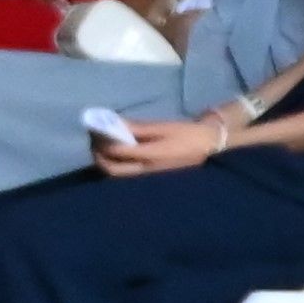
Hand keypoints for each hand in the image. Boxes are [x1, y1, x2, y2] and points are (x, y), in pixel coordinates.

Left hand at [95, 112, 225, 176]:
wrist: (211, 148)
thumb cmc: (188, 134)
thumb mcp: (164, 127)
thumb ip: (139, 128)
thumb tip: (115, 123)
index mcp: (151, 155)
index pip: (117, 151)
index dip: (102, 141)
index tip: (95, 129)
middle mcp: (147, 170)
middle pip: (112, 169)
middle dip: (98, 155)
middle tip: (93, 140)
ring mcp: (148, 177)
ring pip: (117, 175)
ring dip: (104, 163)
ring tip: (100, 148)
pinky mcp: (151, 178)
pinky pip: (126, 175)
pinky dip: (115, 166)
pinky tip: (115, 156)